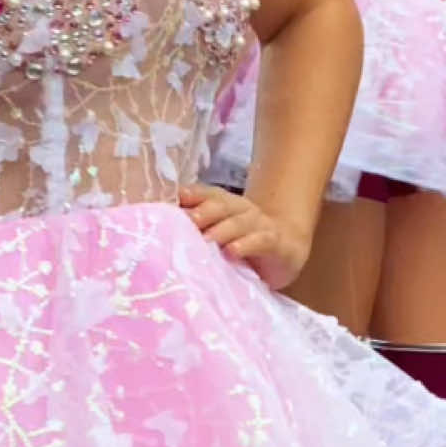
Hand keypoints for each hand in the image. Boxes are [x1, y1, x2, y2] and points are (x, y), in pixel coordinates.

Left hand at [178, 182, 311, 291]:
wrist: (287, 248)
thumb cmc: (243, 241)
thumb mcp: (218, 233)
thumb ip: (195, 227)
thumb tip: (158, 227)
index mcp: (223, 204)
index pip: (205, 195)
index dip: (190, 195)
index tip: (172, 200)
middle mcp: (240, 209)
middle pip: (220, 205)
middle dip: (203, 211)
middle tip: (188, 222)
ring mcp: (259, 224)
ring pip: (239, 221)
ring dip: (222, 230)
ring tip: (206, 240)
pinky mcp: (275, 242)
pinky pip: (260, 240)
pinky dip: (246, 244)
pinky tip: (233, 251)